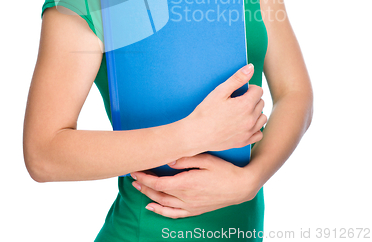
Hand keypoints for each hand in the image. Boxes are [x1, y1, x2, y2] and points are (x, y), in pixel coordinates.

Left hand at [130, 153, 258, 217]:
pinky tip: (152, 207)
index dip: (145, 177)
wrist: (240, 187)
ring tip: (138, 188)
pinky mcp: (195, 210)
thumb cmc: (224, 170)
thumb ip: (185, 158)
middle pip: (158, 192)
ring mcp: (190, 206)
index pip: (158, 182)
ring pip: (163, 203)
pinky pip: (173, 214)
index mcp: (186, 183)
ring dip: (148, 196)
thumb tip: (168, 159)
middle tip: (132, 177)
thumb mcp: (206, 158)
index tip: (135, 170)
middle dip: (143, 184)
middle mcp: (185, 197)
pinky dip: (160, 211)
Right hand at [185, 63, 266, 154]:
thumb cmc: (206, 111)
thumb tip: (251, 67)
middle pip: (261, 103)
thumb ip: (237, 78)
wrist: (196, 134)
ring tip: (242, 111)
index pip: (258, 91)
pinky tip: (244, 124)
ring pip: (262, 118)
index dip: (249, 88)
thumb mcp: (220, 91)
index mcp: (245, 105)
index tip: (240, 91)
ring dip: (256, 112)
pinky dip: (255, 128)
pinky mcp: (244, 142)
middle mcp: (251, 119)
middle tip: (237, 100)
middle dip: (252, 99)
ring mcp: (248, 132)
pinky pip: (259, 133)